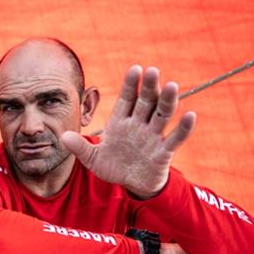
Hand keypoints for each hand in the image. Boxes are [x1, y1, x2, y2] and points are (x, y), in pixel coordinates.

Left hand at [61, 66, 196, 198]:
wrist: (130, 185)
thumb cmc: (112, 166)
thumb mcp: (92, 159)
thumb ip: (80, 148)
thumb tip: (62, 137)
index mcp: (121, 122)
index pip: (127, 99)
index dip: (131, 85)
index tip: (135, 69)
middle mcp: (138, 125)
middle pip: (146, 102)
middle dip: (149, 87)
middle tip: (152, 71)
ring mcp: (153, 136)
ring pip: (162, 115)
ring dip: (168, 101)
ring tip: (172, 85)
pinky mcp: (164, 151)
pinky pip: (175, 138)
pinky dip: (183, 128)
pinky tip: (190, 115)